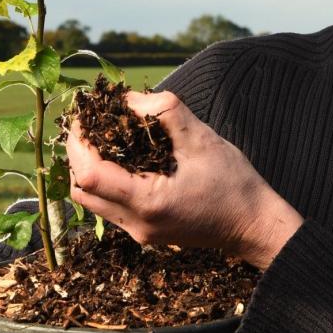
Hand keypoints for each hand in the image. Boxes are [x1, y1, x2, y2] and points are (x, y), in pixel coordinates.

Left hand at [66, 90, 302, 269]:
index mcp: (148, 202)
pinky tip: (122, 158)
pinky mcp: (145, 232)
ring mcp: (139, 232)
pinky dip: (105, 180)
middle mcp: (137, 224)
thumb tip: (128, 99)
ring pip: (91, 201)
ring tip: (104, 138)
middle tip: (92, 122)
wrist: (253, 225)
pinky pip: (108, 206)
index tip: (87, 114)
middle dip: (78, 152)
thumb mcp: (202, 139)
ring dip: (89, 167)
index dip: (79, 141)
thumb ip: (164, 112)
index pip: (89, 174)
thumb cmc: (234, 183)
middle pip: (80, 190)